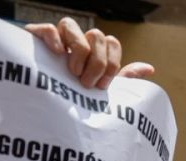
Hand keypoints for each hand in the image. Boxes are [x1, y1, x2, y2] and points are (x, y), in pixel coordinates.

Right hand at [26, 18, 151, 88]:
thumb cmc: (75, 100)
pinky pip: (49, 28)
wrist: (44, 109)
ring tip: (73, 73)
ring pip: (72, 25)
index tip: (103, 86)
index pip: (112, 42)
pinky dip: (55, 40)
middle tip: (87, 83)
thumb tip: (149, 69)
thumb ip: (124, 78)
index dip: (112, 64)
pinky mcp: (35, 38)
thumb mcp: (102, 92)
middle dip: (97, 62)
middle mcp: (77, 41)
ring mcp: (56, 37)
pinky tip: (57, 56)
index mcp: (94, 51)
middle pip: (96, 35)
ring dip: (79, 52)